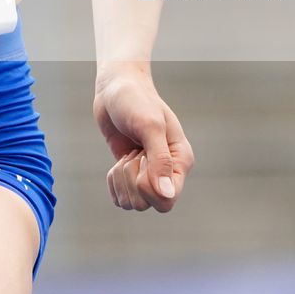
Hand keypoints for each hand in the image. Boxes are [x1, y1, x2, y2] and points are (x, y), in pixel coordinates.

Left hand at [94, 66, 193, 212]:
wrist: (116, 88)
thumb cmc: (136, 100)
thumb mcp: (150, 126)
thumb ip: (160, 161)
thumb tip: (166, 195)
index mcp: (180, 161)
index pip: (168, 200)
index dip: (148, 189)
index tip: (141, 160)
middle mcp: (167, 172)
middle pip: (147, 204)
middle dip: (131, 180)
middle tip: (134, 152)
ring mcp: (148, 175)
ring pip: (132, 203)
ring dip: (122, 178)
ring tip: (128, 153)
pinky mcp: (129, 175)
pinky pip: (120, 197)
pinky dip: (113, 181)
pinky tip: (119, 160)